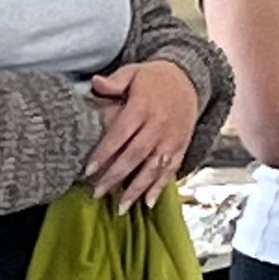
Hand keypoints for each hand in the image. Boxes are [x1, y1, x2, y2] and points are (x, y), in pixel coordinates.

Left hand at [84, 58, 200, 212]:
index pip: (121, 133)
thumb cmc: (155, 78)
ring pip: (153, 167)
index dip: (105, 152)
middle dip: (116, 176)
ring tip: (121, 207)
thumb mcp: (133, 72)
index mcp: (143, 106)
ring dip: (137, 189)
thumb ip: (114, 81)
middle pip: (135, 155)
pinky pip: (171, 170)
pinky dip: (160, 187)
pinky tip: (148, 202)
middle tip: (98, 193)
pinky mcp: (181, 146)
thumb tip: (95, 83)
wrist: (189, 78)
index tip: (89, 170)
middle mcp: (159, 125)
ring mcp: (172, 138)